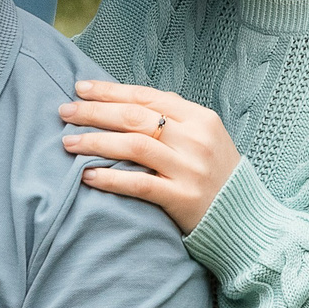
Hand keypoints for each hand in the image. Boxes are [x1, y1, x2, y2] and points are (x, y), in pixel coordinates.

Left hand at [60, 81, 239, 235]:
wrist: (244, 218)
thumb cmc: (214, 174)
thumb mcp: (203, 137)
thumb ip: (171, 119)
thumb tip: (121, 102)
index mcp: (200, 118)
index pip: (147, 96)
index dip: (110, 91)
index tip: (80, 89)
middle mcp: (195, 139)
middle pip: (135, 117)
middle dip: (94, 112)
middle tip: (64, 112)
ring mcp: (190, 168)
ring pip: (134, 146)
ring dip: (95, 142)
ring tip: (68, 142)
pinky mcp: (183, 198)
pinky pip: (139, 184)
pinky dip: (111, 178)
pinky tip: (87, 174)